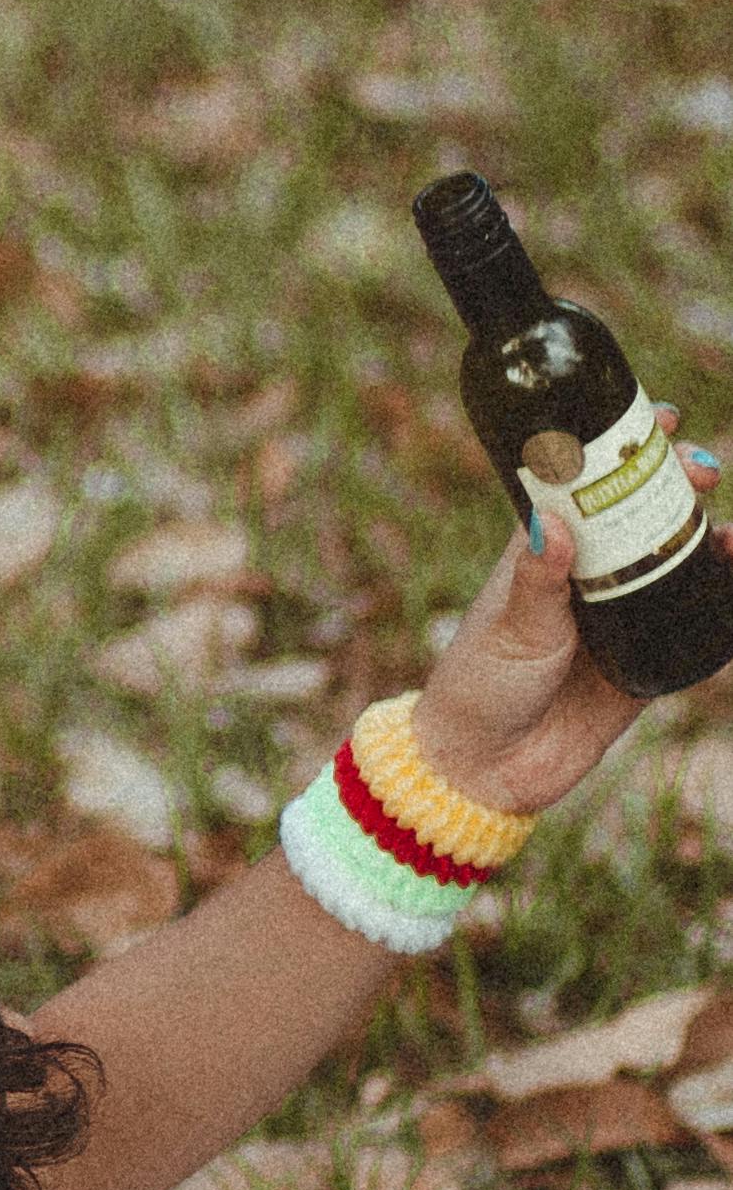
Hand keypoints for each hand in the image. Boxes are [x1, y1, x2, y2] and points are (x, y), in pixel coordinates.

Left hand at [411, 411, 723, 817]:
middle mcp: (587, 578)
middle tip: (703, 469)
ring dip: (708, 541)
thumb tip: (555, 524)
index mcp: (542, 553)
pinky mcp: (647, 662)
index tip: (658, 419)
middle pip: (642, 517)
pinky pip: (694, 626)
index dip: (622, 451)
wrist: (489, 769)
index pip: (587, 487)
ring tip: (730, 530)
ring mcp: (621, 618)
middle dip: (677, 487)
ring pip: (675, 565)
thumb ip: (536, 581)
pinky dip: (721, 603)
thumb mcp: (511, 628)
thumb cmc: (482, 685)